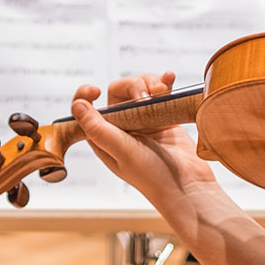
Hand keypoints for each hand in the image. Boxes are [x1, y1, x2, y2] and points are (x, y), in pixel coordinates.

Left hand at [71, 72, 216, 213]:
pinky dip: (164, 83)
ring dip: (150, 83)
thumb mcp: (122, 152)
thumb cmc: (152, 176)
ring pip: (140, 87)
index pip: (85, 108)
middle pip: (118, 90)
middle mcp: (121, 127)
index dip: (85, 94)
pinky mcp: (162, 117)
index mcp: (103, 136)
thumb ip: (99, 129)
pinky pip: (160, 92)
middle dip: (133, 86)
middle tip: (147, 98)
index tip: (96, 91)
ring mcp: (142, 120)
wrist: (187, 186)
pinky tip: (170, 78)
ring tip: (163, 93)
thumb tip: (77, 105)